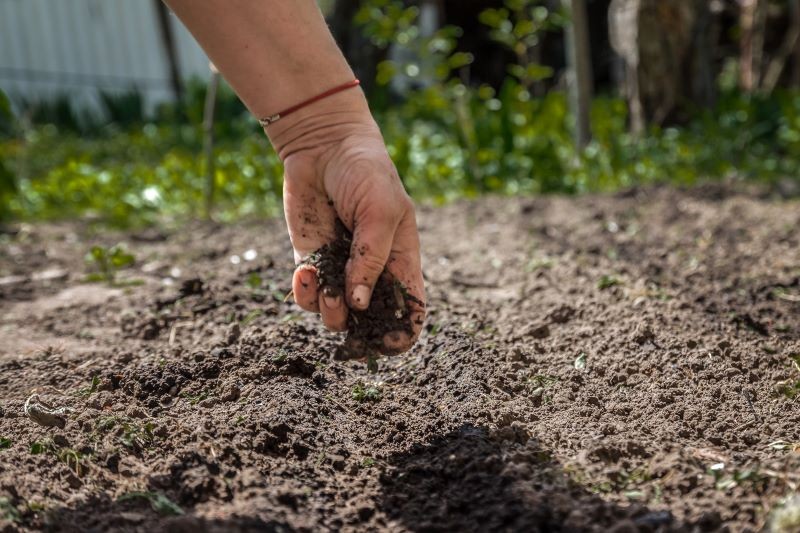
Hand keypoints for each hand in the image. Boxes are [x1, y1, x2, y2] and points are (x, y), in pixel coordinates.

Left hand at [267, 90, 424, 354]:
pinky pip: (308, 293)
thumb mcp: (380, 211)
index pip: (409, 311)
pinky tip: (306, 273)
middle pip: (371, 323)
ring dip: (330, 312)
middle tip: (347, 308)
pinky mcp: (312, 261)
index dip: (401, 334)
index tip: (387, 341)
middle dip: (359, 329)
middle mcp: (372, 273)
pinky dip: (305, 292)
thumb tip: (359, 303)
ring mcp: (341, 269)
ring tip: (326, 289)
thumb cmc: (366, 173)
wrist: (323, 146)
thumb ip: (372, 258)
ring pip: (336, 315)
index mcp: (402, 262)